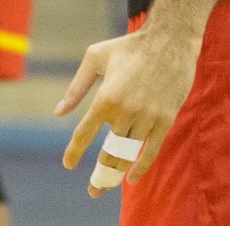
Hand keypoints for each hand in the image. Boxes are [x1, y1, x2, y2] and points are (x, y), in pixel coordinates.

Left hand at [55, 25, 199, 197]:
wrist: (170, 40)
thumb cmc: (129, 46)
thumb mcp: (95, 57)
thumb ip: (76, 87)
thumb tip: (58, 112)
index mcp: (105, 97)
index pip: (85, 134)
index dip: (75, 152)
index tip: (69, 164)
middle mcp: (125, 111)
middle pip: (109, 152)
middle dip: (99, 175)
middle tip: (93, 190)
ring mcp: (147, 117)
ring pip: (129, 154)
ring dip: (117, 172)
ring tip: (109, 184)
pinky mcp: (165, 119)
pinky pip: (152, 150)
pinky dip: (141, 167)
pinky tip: (131, 178)